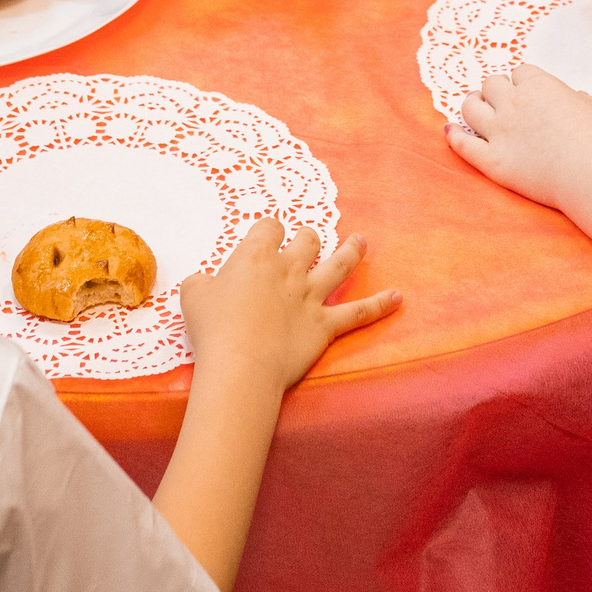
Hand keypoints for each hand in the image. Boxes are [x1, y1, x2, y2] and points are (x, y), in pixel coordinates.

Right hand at [180, 219, 396, 392]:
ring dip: (353, 251)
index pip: (269, 227)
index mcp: (256, 257)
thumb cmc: (214, 329)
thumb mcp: (193, 297)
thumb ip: (201, 283)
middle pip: (307, 240)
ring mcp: (311, 296)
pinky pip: (358, 312)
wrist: (241, 364)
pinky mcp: (325, 325)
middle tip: (308, 241)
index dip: (268, 230)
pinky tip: (397, 298)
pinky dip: (380, 306)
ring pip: (340, 265)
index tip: (266, 237)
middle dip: (308, 238)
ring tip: (361, 242)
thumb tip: (205, 283)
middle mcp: (288, 269)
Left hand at [446, 65, 591, 210]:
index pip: (520, 73)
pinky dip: (454, 135)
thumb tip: (575, 99)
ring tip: (474, 106)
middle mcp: (514, 103)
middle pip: (492, 84)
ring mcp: (500, 132)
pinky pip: (463, 145)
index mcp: (539, 85)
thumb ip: (578, 100)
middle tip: (499, 99)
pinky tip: (451, 130)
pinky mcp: (493, 161)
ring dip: (472, 104)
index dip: (523, 82)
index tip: (528, 91)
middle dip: (496, 89)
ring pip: (471, 107)